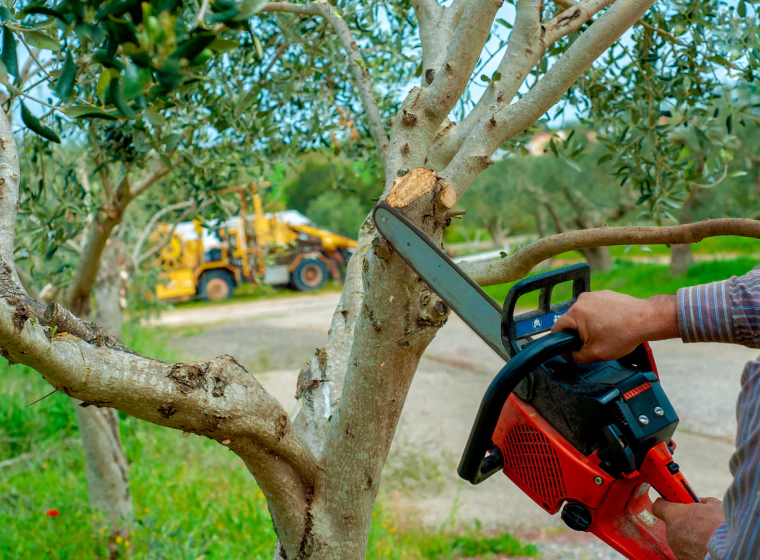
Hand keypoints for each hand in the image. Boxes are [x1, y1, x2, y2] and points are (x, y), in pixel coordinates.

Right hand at [550, 291, 678, 363]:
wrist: (647, 319)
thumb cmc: (624, 334)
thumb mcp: (595, 354)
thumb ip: (577, 356)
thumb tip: (573, 354)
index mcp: (575, 313)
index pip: (557, 329)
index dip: (561, 344)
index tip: (571, 351)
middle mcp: (582, 300)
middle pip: (571, 322)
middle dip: (578, 335)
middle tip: (593, 344)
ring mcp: (594, 295)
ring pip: (584, 315)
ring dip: (589, 326)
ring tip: (606, 334)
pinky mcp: (605, 294)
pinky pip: (596, 309)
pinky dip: (600, 318)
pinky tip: (612, 326)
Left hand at [652, 497, 723, 559]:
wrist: (733, 551)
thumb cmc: (723, 527)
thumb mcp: (714, 506)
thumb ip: (702, 502)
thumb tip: (700, 502)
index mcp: (675, 516)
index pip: (658, 506)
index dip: (666, 504)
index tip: (673, 503)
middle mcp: (672, 533)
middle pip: (673, 524)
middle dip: (683, 521)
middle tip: (699, 521)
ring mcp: (677, 548)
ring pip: (680, 538)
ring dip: (690, 536)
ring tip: (706, 536)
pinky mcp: (684, 559)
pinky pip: (686, 550)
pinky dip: (695, 548)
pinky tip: (707, 546)